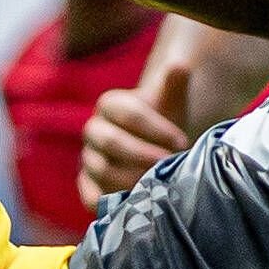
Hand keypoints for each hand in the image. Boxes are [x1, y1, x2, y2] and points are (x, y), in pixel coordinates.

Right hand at [78, 55, 194, 207]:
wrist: (157, 147)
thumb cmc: (166, 122)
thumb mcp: (173, 102)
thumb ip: (174, 84)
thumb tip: (179, 66)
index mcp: (110, 104)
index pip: (129, 114)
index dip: (156, 129)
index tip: (182, 142)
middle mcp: (93, 130)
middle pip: (111, 142)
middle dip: (143, 155)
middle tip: (169, 165)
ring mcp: (88, 158)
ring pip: (101, 170)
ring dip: (132, 179)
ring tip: (158, 186)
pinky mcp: (87, 185)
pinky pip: (90, 195)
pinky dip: (110, 201)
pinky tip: (136, 203)